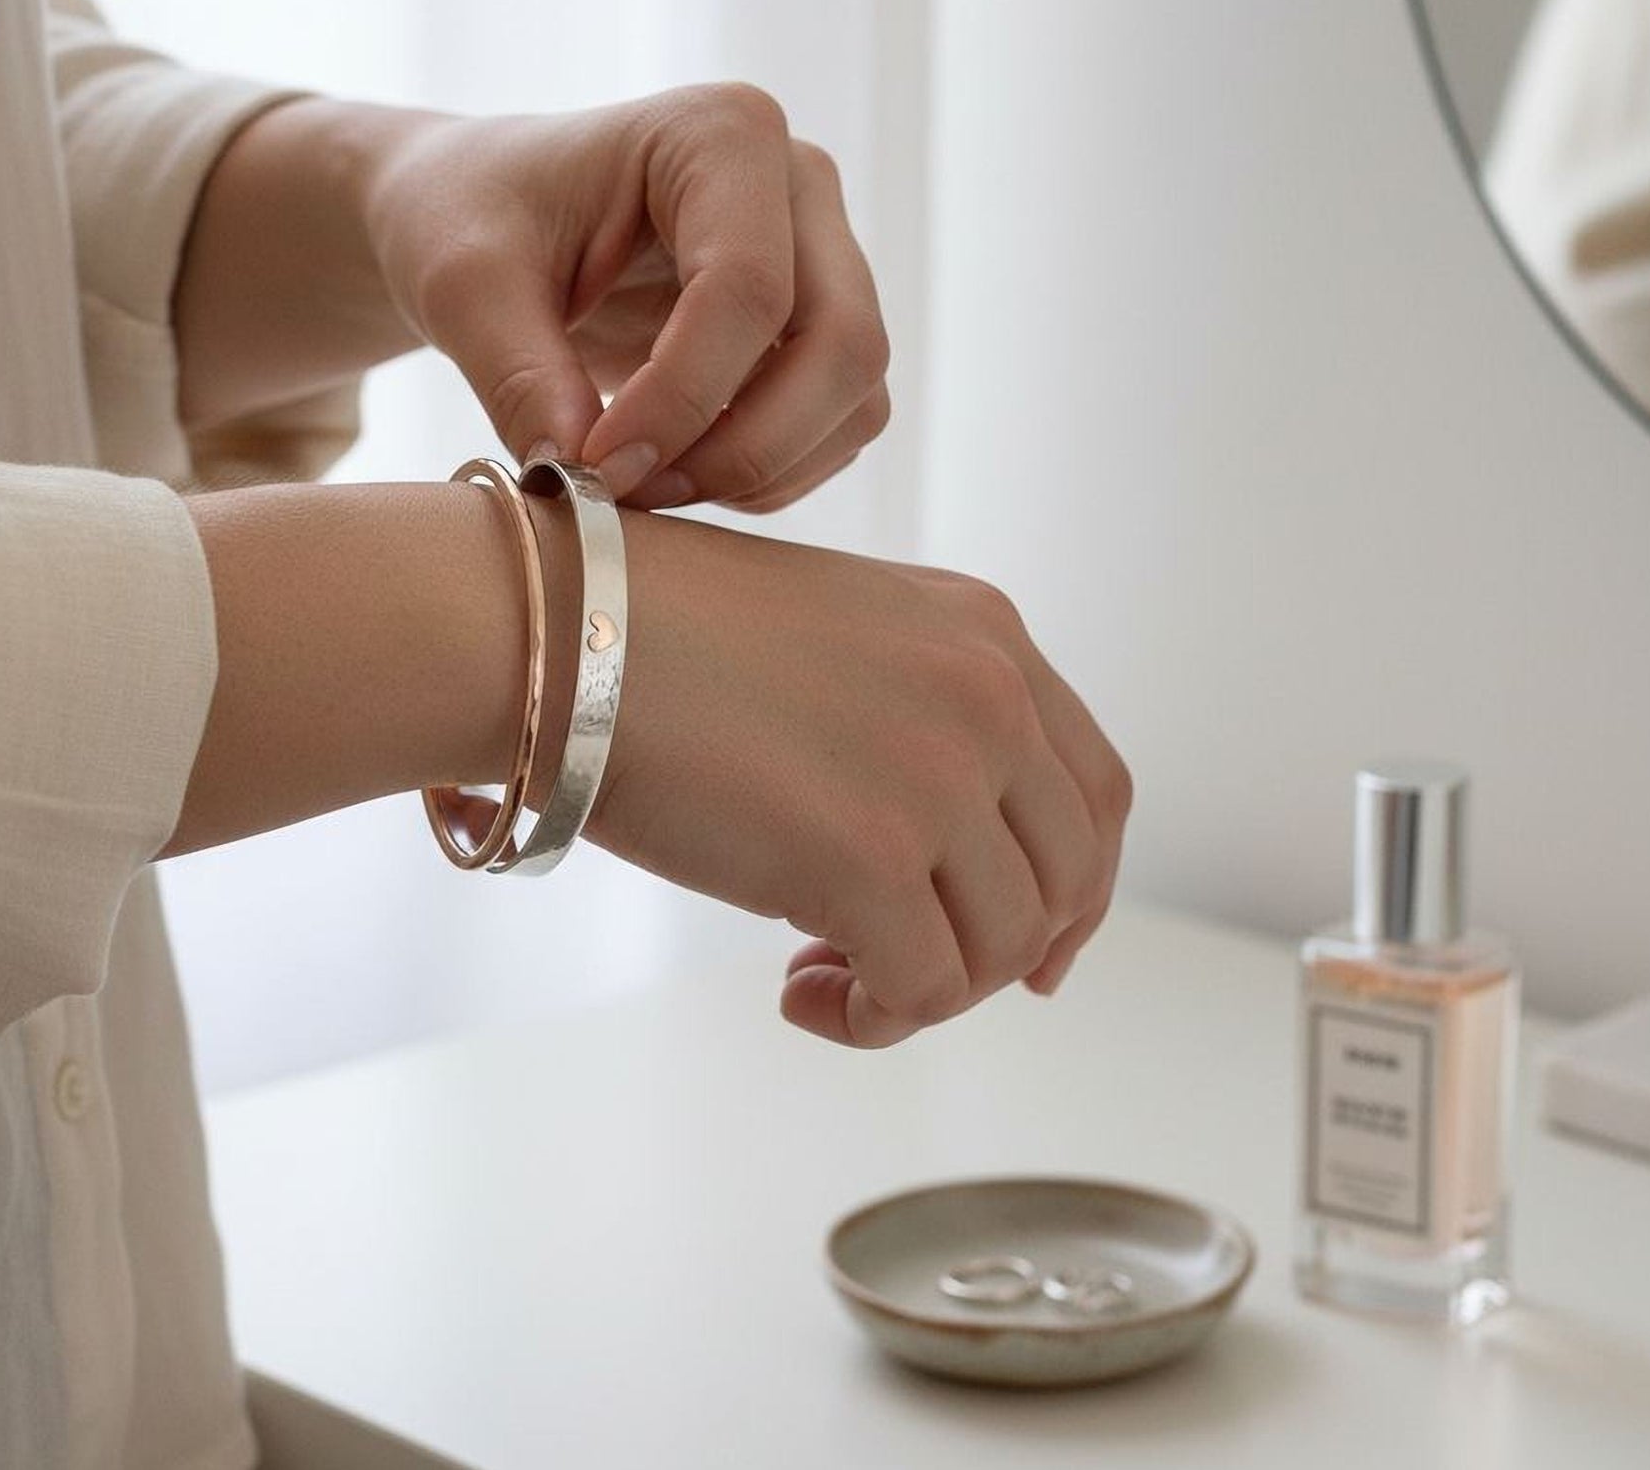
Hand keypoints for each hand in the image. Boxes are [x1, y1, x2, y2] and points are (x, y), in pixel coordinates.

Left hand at [365, 86, 890, 511]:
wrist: (481, 218)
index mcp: (719, 132)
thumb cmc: (470, 218)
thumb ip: (520, 377)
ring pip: (855, 397)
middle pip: (843, 346)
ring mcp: (825, 255)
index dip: (681, 400)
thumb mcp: (465, 288)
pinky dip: (770, 474)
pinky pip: (839, 426)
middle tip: (635, 493)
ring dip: (762, 470)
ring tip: (647, 487)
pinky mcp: (820, 325)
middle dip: (746, 448)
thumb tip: (582, 477)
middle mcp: (799, 183)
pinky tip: (679, 471)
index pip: (748, 289)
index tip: (595, 467)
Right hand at [586, 511, 1131, 1046]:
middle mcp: (987, 697)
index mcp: (985, 635)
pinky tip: (798, 996)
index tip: (1029, 952)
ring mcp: (936, 776)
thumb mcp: (838, 636)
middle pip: (1063, 881)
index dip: (1075, 891)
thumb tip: (944, 857)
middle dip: (996, 955)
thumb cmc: (653, 634)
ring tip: (821, 975)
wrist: (554, 629)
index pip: (1095, 794)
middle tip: (902, 975)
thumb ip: (918, 714)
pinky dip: (872, 1019)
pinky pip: (924, 992)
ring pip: (1000, 948)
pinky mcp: (869, 858)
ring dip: (921, 991)